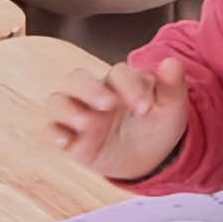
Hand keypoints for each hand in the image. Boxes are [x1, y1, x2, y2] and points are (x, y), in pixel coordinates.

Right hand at [44, 56, 192, 180]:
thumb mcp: (172, 108)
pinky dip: (53, 135)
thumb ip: (172, 85)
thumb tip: (171, 62)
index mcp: (120, 82)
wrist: (151, 159)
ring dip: (68, 110)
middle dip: (90, 89)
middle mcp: (95, 94)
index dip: (129, 86)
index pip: (117, 73)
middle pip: (77, 78)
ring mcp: (80, 116)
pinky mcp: (71, 140)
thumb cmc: (157, 126)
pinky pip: (51, 131)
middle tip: (110, 106)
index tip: (145, 108)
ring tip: (88, 124)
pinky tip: (65, 143)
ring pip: (58, 102)